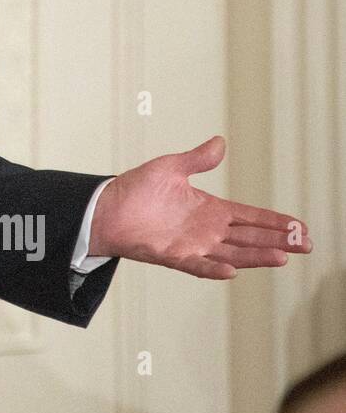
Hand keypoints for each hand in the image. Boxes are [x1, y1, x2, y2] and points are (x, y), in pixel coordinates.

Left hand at [88, 135, 311, 278]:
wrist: (106, 208)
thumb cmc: (136, 188)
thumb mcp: (170, 168)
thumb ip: (197, 159)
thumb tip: (220, 142)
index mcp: (210, 209)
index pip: (251, 216)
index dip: (275, 222)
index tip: (300, 226)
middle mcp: (206, 230)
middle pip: (250, 237)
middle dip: (278, 241)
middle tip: (305, 245)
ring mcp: (192, 245)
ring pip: (232, 253)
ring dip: (256, 256)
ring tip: (282, 258)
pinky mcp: (172, 255)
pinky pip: (197, 265)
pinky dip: (213, 268)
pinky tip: (232, 270)